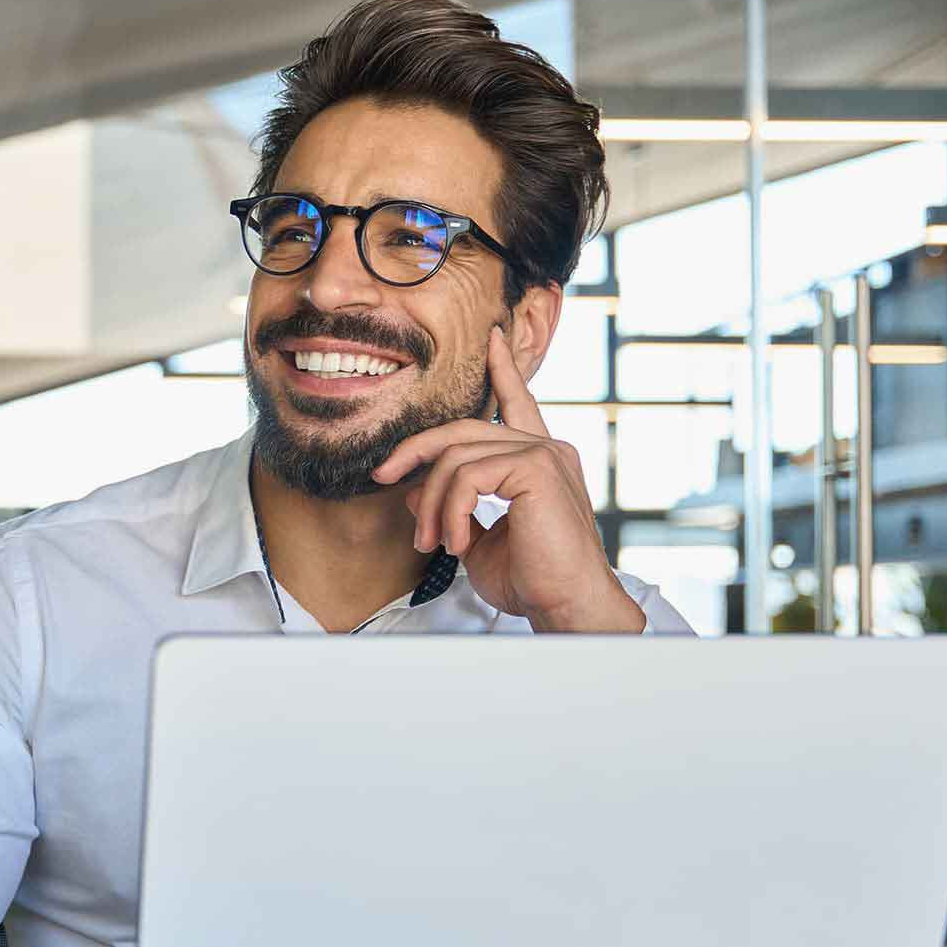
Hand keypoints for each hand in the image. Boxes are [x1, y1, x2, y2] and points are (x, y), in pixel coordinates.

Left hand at [369, 326, 643, 632]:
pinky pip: (468, 477)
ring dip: (430, 503)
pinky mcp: (538, 469)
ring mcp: (545, 455)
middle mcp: (546, 449)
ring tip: (430, 542)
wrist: (566, 606)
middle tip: (381, 478)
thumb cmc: (531, 580)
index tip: (492, 340)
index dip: (503, 371)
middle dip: (416, 450)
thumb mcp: (476, 540)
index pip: (518, 404)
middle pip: (463, 429)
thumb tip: (409, 490)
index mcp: (539, 460)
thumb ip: (452, 509)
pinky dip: (448, 511)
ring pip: (457, 458)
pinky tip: (454, 543)